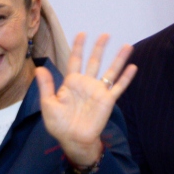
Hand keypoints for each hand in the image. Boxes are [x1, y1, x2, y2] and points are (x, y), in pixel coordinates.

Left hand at [37, 33, 137, 167]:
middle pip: (94, 61)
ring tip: (126, 46)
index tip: (82, 34)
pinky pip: (119, 87)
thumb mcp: (48, 104)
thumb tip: (40, 68)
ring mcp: (98, 91)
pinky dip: (126, 77)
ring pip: (110, 71)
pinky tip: (133, 67)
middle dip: (99, 48)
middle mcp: (86, 84)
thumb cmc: (59, 124)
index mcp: (71, 83)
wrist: (73, 140)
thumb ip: (46, 86)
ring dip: (118, 58)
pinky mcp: (108, 100)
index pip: (75, 60)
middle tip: (105, 34)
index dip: (78, 47)